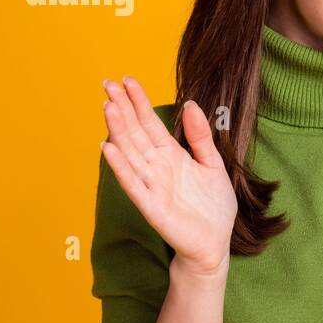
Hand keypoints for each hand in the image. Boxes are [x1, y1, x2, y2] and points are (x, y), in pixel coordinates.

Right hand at [100, 75, 237, 275]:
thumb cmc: (213, 207)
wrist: (215, 243)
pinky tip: (108, 148)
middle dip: (123, 108)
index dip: (139, 102)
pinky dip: (120, 166)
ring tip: (107, 107)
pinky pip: (132, 183)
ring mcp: (152, 184)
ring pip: (130, 153)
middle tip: (108, 83)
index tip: (128, 79)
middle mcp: (157, 166)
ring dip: (118, 130)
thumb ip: (200, 137)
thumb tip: (190, 104)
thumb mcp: (213, 164)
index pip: (151, 123)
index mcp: (172, 155)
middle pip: (136, 132)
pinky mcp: (151, 205)